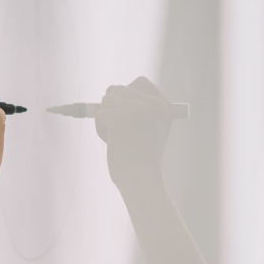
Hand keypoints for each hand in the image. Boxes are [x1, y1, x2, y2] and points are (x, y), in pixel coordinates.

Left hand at [94, 76, 172, 190]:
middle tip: (124, 133)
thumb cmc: (143, 160)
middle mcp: (153, 104)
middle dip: (113, 110)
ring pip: (106, 100)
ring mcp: (137, 109)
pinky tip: (114, 143)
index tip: (129, 113)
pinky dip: (101, 129)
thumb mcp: (148, 129)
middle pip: (118, 89)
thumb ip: (138, 108)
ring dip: (107, 120)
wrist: (141, 182)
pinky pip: (99, 115)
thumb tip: (111, 90)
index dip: (127, 95)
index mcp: (164, 106)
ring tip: (120, 139)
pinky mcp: (120, 117)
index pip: (139, 82)